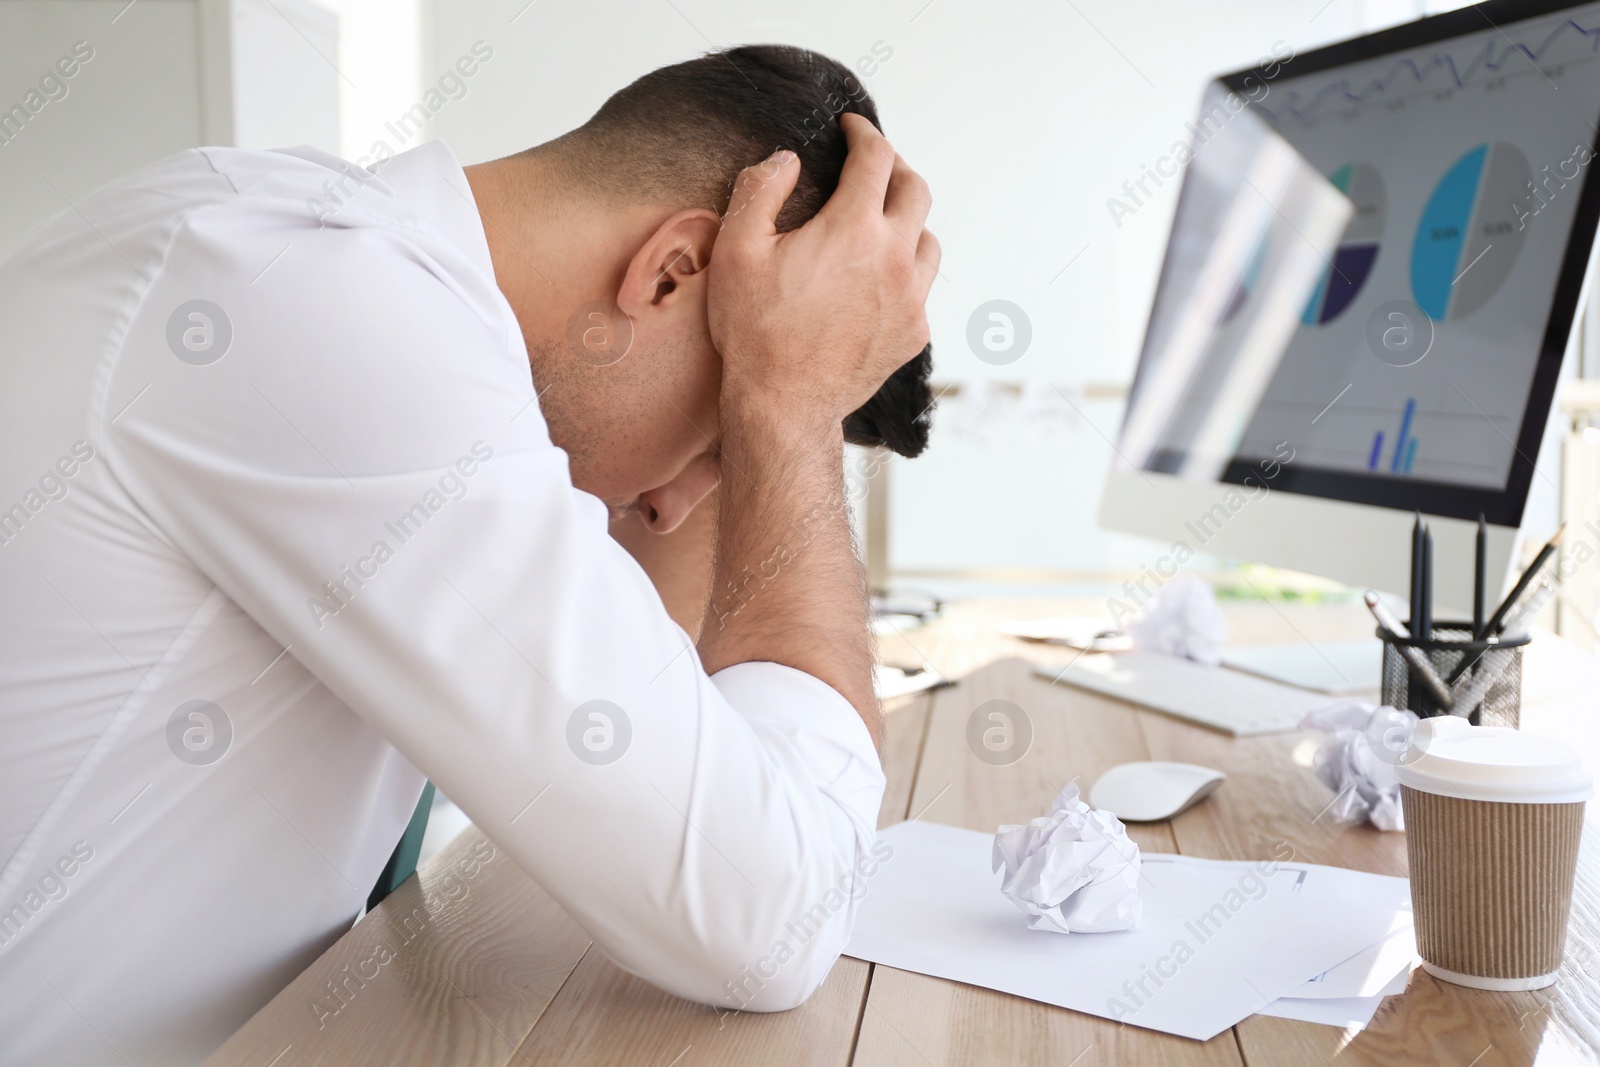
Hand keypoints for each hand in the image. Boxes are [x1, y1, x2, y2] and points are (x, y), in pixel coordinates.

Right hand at [707, 114, 938, 428]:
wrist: (784, 405)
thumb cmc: (755, 331)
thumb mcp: (737, 251)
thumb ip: (760, 191)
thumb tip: (786, 160)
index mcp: (854, 229)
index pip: (876, 157)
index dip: (863, 132)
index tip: (851, 129)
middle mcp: (896, 258)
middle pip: (916, 190)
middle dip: (894, 168)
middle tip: (872, 166)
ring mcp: (912, 299)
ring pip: (928, 240)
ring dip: (907, 222)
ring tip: (881, 224)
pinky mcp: (914, 333)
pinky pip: (922, 289)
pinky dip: (905, 272)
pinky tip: (878, 280)